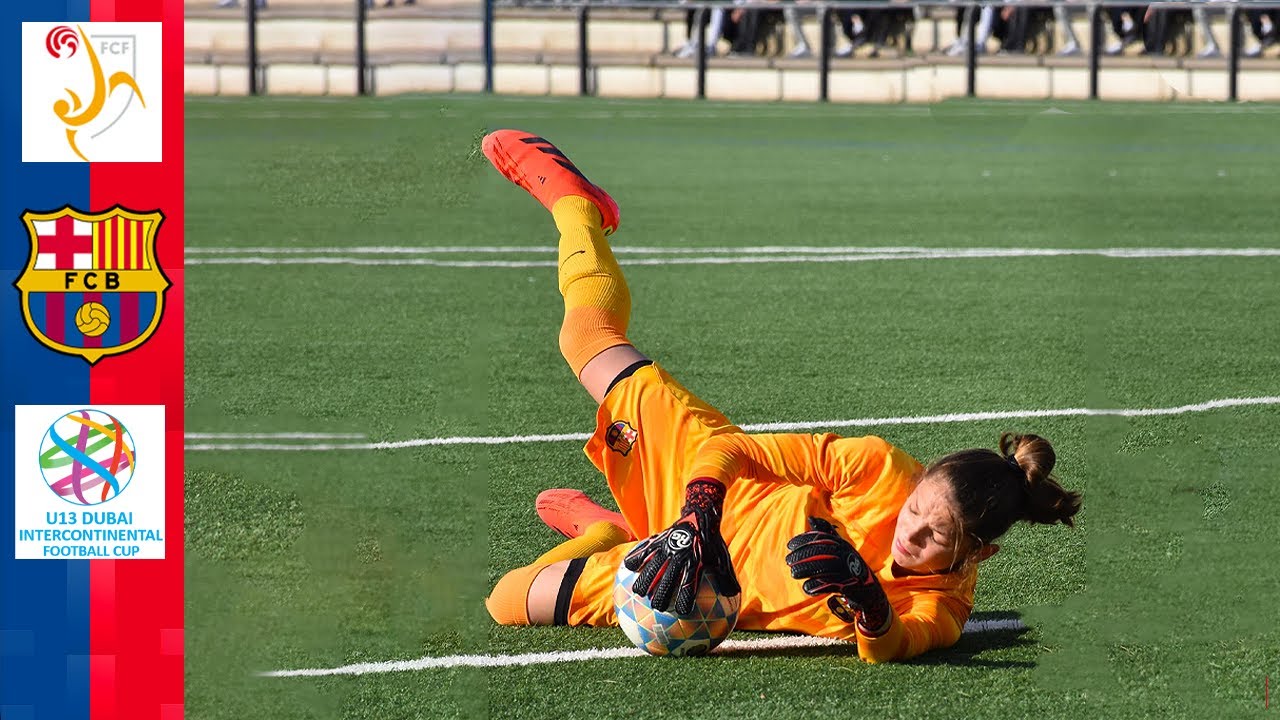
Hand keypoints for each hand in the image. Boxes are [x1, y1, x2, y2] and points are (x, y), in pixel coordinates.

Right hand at [623, 479, 740, 613]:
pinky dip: (637, 558)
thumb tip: (732, 595)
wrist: (701, 514)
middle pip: (667, 580)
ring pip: (652, 566)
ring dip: (645, 580)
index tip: (682, 613)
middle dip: (661, 595)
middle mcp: (680, 556)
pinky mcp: (659, 539)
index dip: (686, 600)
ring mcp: (667, 547)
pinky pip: (644, 549)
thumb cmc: (712, 541)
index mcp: (696, 562)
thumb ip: (726, 577)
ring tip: (639, 592)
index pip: (690, 585)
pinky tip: (628, 568)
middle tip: (657, 607)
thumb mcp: (722, 558)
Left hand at [785, 516, 891, 634]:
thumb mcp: (840, 546)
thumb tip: (811, 518)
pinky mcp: (849, 584)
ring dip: (806, 570)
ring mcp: (849, 569)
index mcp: (842, 544)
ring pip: (824, 567)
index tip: (789, 545)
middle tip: (788, 561)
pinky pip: (830, 583)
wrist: (869, 589)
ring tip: (794, 573)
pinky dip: (817, 585)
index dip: (804, 540)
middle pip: (821, 552)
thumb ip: (826, 533)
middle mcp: (846, 554)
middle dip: (802, 555)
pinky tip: (806, 587)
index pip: (821, 538)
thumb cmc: (849, 565)